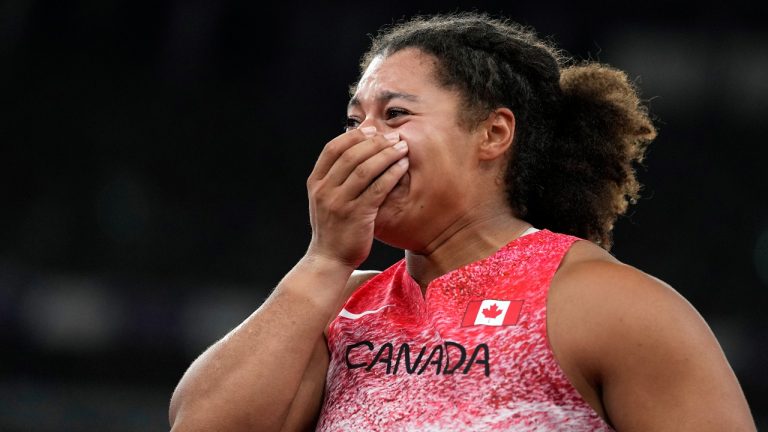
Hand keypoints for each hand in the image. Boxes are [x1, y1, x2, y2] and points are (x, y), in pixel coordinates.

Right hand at [306, 126, 408, 268]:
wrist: (328, 260)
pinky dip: (392, 174)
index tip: (372, 130)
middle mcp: (324, 190)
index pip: (332, 148)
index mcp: (315, 183)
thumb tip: (354, 150)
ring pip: (365, 169)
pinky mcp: (357, 215)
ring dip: (387, 154)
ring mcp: (339, 203)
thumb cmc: (333, 229)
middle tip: (394, 136)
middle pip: (351, 155)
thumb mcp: (324, 200)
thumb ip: (334, 178)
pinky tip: (403, 166)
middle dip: (376, 142)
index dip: (354, 136)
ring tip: (402, 147)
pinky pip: (378, 188)